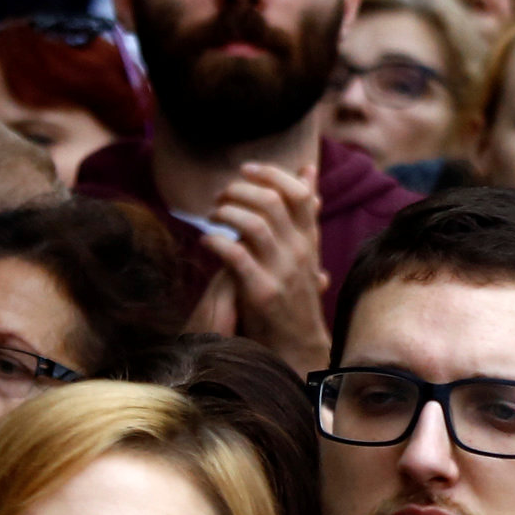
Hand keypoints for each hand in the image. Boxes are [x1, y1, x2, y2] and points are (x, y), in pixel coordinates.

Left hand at [195, 160, 328, 376]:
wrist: (298, 344)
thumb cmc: (294, 291)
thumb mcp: (306, 247)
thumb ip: (304, 210)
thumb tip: (308, 170)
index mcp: (309, 238)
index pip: (299, 192)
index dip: (270, 174)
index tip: (246, 170)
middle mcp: (300, 250)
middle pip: (272, 202)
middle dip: (239, 191)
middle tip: (220, 196)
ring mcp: (282, 271)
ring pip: (254, 224)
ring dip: (226, 214)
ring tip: (212, 216)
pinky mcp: (262, 291)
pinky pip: (236, 255)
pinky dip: (216, 242)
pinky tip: (205, 241)